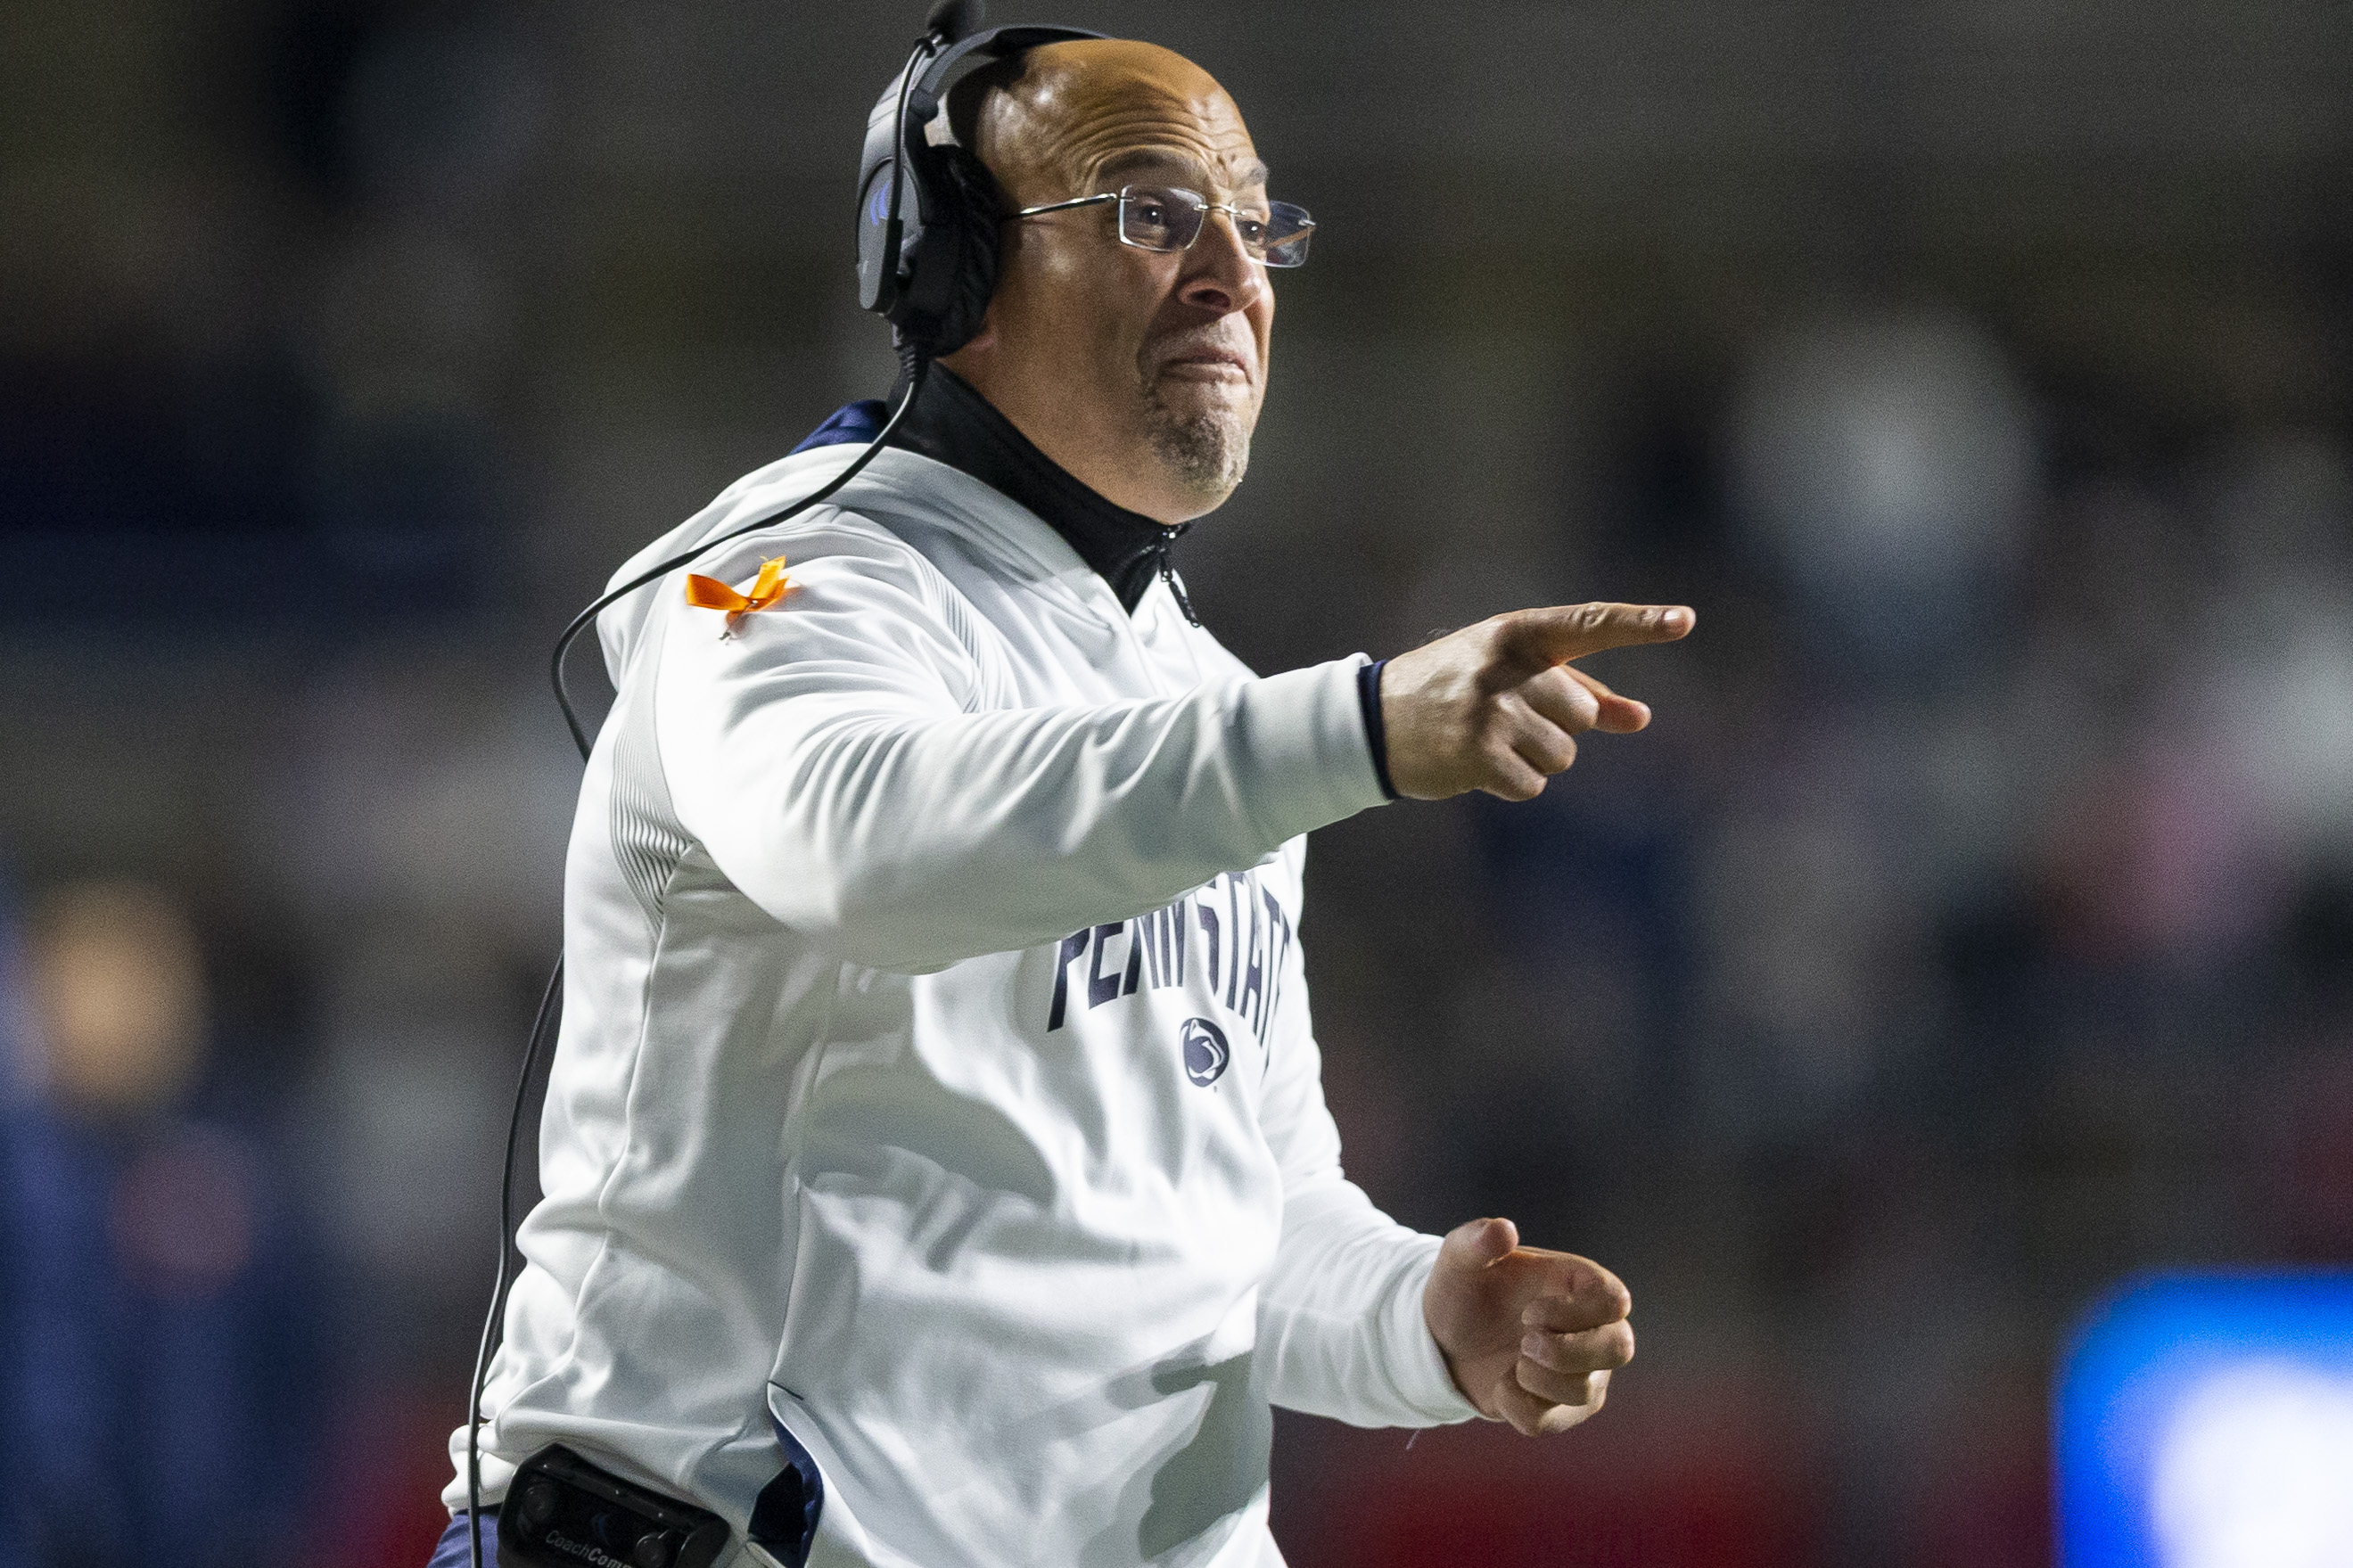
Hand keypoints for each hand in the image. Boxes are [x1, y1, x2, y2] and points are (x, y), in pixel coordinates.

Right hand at [1380, 603, 1692, 800]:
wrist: (1374, 720)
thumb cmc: (1455, 691)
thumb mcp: (1512, 675)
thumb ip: (1581, 692)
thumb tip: (1642, 719)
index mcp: (1517, 632)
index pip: (1589, 624)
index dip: (1640, 623)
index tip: (1685, 621)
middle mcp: (1505, 665)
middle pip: (1583, 714)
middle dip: (1555, 727)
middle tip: (1504, 719)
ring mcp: (1490, 709)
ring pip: (1563, 755)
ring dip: (1533, 760)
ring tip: (1486, 742)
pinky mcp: (1477, 753)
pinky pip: (1533, 785)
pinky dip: (1512, 784)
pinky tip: (1476, 765)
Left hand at [1423, 1217, 1634, 1435]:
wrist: (1441, 1339)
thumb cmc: (1463, 1289)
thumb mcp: (1459, 1259)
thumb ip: (1478, 1241)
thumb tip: (1504, 1230)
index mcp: (1578, 1286)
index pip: (1615, 1300)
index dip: (1577, 1311)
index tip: (1529, 1310)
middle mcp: (1591, 1330)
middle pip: (1620, 1348)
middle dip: (1568, 1351)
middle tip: (1524, 1342)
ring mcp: (1580, 1373)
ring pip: (1586, 1392)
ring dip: (1538, 1379)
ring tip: (1513, 1360)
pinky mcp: (1559, 1410)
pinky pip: (1549, 1422)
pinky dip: (1516, 1406)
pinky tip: (1502, 1384)